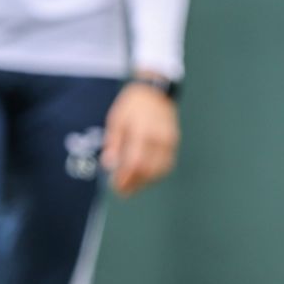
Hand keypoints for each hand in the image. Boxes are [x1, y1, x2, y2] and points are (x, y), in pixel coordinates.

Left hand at [101, 80, 179, 196]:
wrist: (155, 92)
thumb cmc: (132, 106)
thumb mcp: (116, 120)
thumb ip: (114, 143)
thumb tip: (109, 164)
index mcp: (143, 130)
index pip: (136, 161)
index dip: (126, 177)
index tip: (116, 186)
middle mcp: (159, 137)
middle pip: (149, 168)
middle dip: (135, 183)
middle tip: (122, 191)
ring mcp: (170, 140)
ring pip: (160, 169)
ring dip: (146, 181)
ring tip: (133, 187)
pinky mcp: (174, 142)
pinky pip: (167, 164)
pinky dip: (156, 174)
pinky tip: (146, 177)